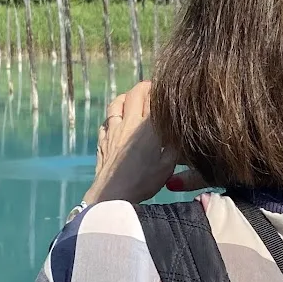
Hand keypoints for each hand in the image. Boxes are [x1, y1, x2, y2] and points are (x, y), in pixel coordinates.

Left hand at [83, 82, 204, 207]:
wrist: (113, 194)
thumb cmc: (144, 180)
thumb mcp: (168, 164)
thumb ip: (175, 144)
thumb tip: (180, 129)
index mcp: (147, 126)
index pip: (153, 97)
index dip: (160, 90)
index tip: (167, 90)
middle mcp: (128, 123)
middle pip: (134, 94)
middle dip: (144, 88)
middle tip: (152, 90)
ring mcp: (112, 130)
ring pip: (116, 103)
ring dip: (125, 97)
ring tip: (132, 100)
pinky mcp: (102, 141)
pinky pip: (106, 121)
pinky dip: (113, 117)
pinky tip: (116, 122)